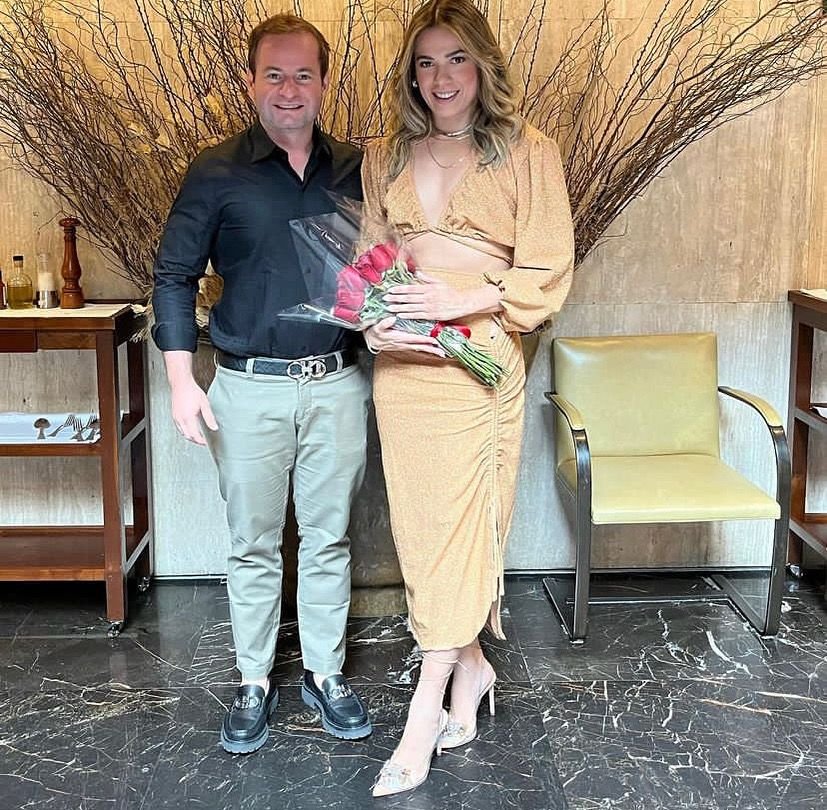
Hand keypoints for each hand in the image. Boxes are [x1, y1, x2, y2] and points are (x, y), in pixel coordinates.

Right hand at [170, 377, 217, 445]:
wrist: (181, 383)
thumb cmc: (192, 391)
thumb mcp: (204, 404)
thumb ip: (209, 417)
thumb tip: (214, 428)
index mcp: (188, 418)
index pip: (194, 435)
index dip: (201, 441)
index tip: (206, 443)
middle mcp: (180, 419)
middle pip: (187, 436)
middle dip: (195, 440)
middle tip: (203, 441)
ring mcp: (175, 417)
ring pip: (182, 432)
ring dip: (190, 436)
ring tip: (198, 436)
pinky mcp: (174, 414)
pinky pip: (179, 427)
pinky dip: (185, 430)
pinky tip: (190, 428)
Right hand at [365, 316, 444, 356]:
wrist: (372, 341)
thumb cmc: (376, 333)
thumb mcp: (377, 327)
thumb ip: (384, 324)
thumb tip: (392, 319)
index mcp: (399, 338)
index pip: (414, 338)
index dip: (424, 339)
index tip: (434, 340)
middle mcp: (404, 343)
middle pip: (420, 347)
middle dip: (432, 349)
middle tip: (443, 352)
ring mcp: (406, 346)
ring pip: (420, 348)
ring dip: (431, 351)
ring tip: (441, 353)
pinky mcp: (406, 346)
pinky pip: (418, 348)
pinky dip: (426, 349)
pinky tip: (432, 349)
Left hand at [382, 271, 501, 320]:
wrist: (462, 303)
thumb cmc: (451, 292)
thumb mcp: (439, 282)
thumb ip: (427, 278)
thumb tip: (417, 273)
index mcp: (428, 288)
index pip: (411, 288)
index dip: (399, 289)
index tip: (390, 290)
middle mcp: (428, 297)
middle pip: (408, 297)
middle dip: (395, 298)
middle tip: (385, 298)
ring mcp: (430, 307)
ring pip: (411, 307)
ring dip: (399, 307)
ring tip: (389, 307)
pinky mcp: (432, 315)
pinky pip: (417, 315)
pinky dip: (408, 315)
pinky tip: (400, 315)